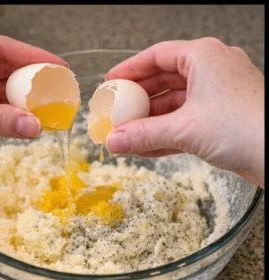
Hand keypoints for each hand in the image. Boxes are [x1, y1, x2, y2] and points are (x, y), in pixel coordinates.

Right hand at [105, 39, 263, 186]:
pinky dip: (166, 133)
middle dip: (139, 100)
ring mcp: (219, 94)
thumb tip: (116, 140)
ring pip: (176, 103)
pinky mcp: (223, 118)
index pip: (158, 55)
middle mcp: (213, 69)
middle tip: (117, 113)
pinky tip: (147, 147)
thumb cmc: (244, 125)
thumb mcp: (184, 130)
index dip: (131, 69)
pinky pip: (187, 121)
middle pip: (166, 79)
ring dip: (151, 121)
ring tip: (127, 136)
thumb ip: (144, 135)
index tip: (112, 83)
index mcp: (204, 56)